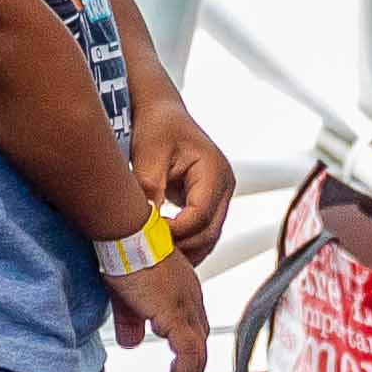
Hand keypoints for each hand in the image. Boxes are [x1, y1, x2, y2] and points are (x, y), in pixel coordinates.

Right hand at [104, 244, 210, 371]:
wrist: (125, 235)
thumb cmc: (122, 255)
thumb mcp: (125, 298)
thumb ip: (131, 322)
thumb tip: (132, 344)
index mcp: (183, 297)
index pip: (191, 338)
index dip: (182, 363)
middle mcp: (192, 303)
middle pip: (198, 351)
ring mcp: (188, 308)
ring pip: (197, 357)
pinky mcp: (177, 314)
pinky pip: (189, 355)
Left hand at [132, 103, 235, 260]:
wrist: (161, 115)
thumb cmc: (158, 127)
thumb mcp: (148, 154)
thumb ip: (149, 186)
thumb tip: (147, 221)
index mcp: (215, 171)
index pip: (200, 216)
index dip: (174, 231)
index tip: (147, 236)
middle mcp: (224, 186)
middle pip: (208, 232)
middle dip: (180, 247)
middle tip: (147, 253)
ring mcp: (219, 196)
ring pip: (207, 238)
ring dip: (183, 251)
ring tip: (152, 256)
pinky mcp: (208, 203)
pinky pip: (200, 232)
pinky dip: (183, 243)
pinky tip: (160, 249)